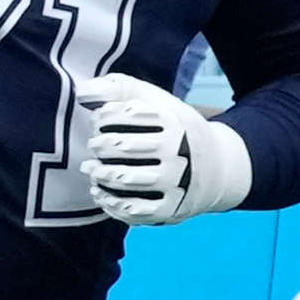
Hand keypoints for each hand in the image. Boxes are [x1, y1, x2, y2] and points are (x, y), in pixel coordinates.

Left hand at [66, 69, 251, 225]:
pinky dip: (110, 202)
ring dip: (99, 173)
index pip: (128, 115)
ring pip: (126, 178)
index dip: (105, 118)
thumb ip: (121, 89)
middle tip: (93, 145)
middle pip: (124, 146)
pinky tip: (99, 193)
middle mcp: (178, 152)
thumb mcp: (159, 103)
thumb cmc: (177, 131)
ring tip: (89, 169)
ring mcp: (176, 183)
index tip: (98, 121)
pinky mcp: (171, 209)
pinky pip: (133, 209)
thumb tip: (82, 94)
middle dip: (100, 145)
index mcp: (175, 122)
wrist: (217, 168)